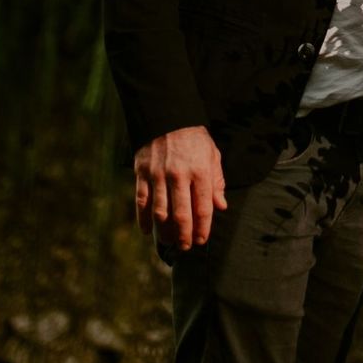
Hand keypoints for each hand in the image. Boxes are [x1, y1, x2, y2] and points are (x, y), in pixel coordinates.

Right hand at [134, 125, 226, 250]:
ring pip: (161, 211)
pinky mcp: (142, 173)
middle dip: (185, 235)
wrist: (167, 116)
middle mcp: (179, 175)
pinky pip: (142, 201)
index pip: (203, 208)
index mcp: (200, 171)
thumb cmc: (194, 139)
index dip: (203, 228)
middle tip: (186, 246)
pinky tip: (147, 230)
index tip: (201, 240)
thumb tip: (221, 206)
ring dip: (165, 231)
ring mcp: (158, 175)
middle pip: (182, 214)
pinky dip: (143, 218)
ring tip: (170, 242)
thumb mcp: (212, 155)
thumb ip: (217, 181)